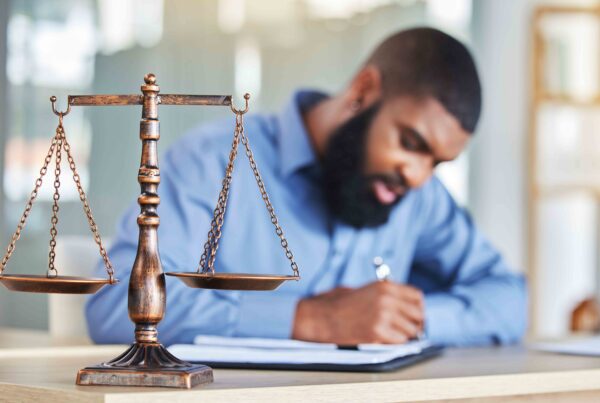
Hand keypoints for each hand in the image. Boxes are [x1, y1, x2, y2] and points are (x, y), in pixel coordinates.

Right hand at [292, 281, 423, 344]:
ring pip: (411, 330)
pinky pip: (399, 341)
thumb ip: (387, 295)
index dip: (418, 308)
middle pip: (418, 314)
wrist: (322, 317)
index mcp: (385, 287)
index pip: (417, 297)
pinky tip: (385, 338)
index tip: (416, 316)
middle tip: (409, 329)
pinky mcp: (377, 333)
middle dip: (415, 323)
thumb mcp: (366, 290)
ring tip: (393, 334)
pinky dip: (395, 342)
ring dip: (405, 335)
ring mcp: (383, 316)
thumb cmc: (340, 305)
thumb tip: (407, 306)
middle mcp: (387, 300)